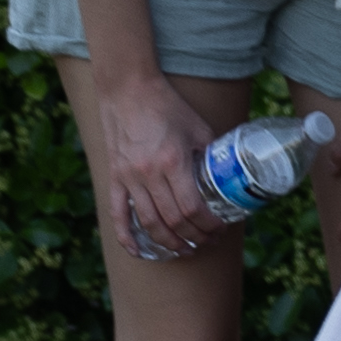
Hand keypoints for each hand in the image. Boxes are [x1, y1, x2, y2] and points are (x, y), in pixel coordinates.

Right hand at [94, 71, 224, 265]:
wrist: (128, 90)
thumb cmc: (167, 106)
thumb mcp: (199, 128)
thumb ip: (210, 154)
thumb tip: (226, 175)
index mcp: (173, 162)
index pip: (191, 207)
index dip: (207, 224)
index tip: (219, 228)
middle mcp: (148, 174)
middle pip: (172, 220)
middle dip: (193, 236)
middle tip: (207, 242)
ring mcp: (128, 177)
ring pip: (147, 222)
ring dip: (167, 241)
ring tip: (184, 249)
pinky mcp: (114, 176)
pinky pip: (117, 213)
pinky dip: (127, 235)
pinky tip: (139, 250)